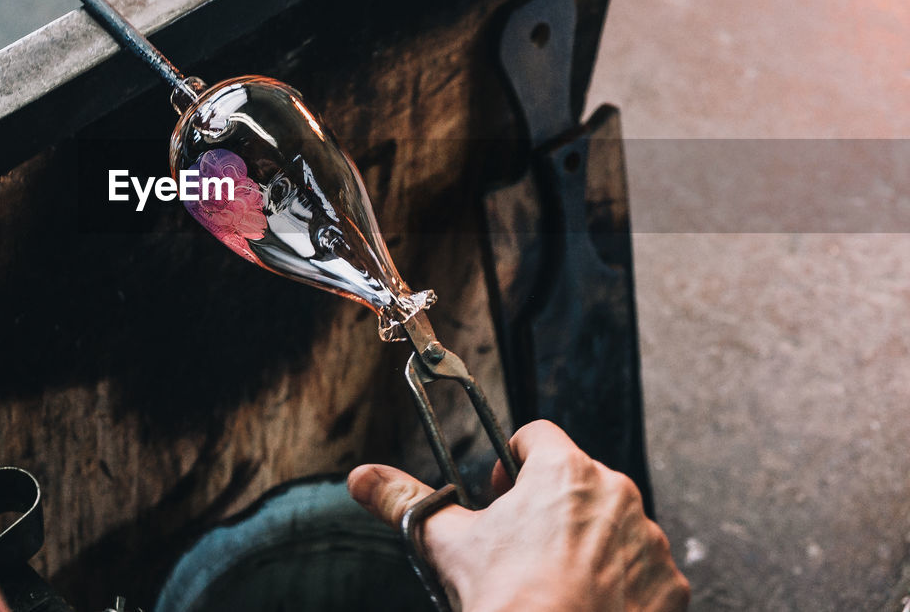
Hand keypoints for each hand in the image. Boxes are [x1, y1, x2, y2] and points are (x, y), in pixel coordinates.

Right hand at [348, 421, 689, 611]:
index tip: (501, 496)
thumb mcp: (446, 544)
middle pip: (577, 480)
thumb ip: (404, 500)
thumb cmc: (508, 600)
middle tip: (520, 547)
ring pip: (612, 525)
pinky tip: (589, 606)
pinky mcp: (669, 584)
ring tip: (555, 583)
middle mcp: (616, 493)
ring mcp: (649, 540)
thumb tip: (363, 479)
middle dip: (550, 507)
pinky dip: (620, 584)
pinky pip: (643, 570)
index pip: (537, 436)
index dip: (512, 464)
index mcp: (563, 470)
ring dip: (588, 543)